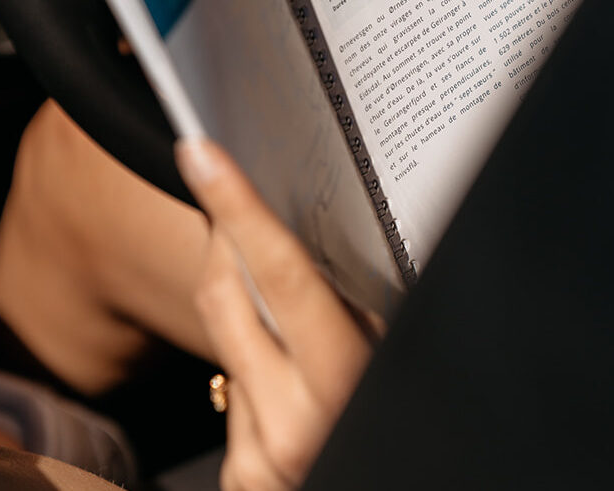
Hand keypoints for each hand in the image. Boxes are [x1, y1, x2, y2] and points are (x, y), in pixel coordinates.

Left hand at [176, 139, 375, 490]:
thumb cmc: (412, 412)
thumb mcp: (398, 350)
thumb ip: (358, 309)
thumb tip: (314, 237)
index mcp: (343, 383)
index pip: (279, 271)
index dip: (236, 204)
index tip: (201, 155)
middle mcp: (290, 423)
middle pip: (225, 293)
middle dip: (225, 239)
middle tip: (236, 205)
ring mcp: (258, 457)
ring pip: (224, 341)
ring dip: (245, 313)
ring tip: (297, 326)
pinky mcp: (240, 477)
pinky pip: (231, 391)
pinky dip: (252, 369)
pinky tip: (289, 383)